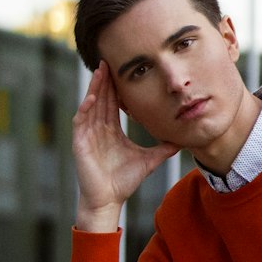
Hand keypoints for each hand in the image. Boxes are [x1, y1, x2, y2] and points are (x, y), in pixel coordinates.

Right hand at [72, 63, 178, 230]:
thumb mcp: (149, 161)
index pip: (113, 104)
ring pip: (91, 105)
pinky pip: (81, 120)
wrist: (109, 200)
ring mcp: (87, 135)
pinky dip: (86, 108)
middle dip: (104, 81)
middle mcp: (98, 129)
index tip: (122, 71)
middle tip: (108, 60)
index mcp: (111, 131)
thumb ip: (163, 149)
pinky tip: (92, 96)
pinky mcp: (80, 142)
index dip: (116, 87)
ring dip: (95, 88)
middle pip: (102, 99)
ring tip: (99, 71)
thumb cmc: (124, 182)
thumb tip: (182, 141)